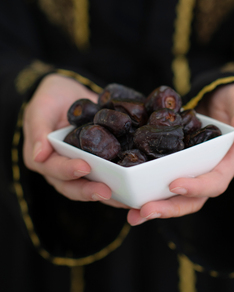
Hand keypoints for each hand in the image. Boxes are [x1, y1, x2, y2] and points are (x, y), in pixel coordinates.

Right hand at [23, 73, 127, 207]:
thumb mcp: (40, 109)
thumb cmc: (49, 99)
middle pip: (74, 187)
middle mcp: (62, 169)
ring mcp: (82, 168)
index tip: (84, 167)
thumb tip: (39, 156)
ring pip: (94, 186)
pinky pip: (109, 176)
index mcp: (44, 159)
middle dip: (91, 190)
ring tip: (126, 198)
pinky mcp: (99, 164)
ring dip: (110, 195)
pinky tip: (137, 187)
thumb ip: (38, 131)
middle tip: (107, 191)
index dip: (69, 170)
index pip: (55, 169)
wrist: (69, 93)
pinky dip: (122, 183)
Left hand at [127, 83, 233, 224]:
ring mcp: (190, 170)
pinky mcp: (175, 163)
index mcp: (227, 164)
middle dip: (167, 208)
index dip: (196, 187)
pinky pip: (160, 179)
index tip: (174, 184)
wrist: (223, 97)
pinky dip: (145, 188)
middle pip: (189, 199)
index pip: (214, 183)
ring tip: (131, 214)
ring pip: (172, 196)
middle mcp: (207, 173)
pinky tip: (126, 194)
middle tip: (143, 212)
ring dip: (153, 206)